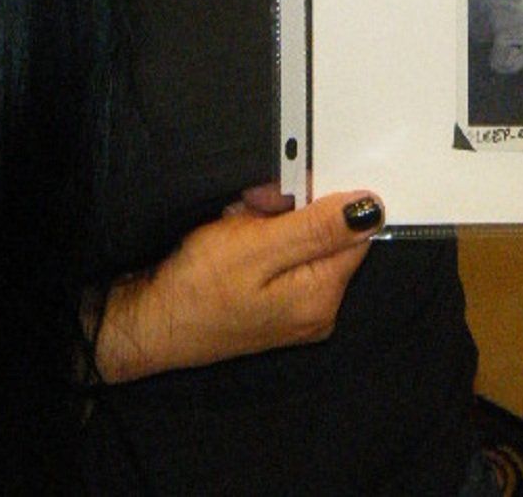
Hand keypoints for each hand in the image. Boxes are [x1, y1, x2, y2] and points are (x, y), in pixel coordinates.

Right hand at [93, 188, 383, 381]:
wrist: (150, 322)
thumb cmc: (197, 287)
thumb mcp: (258, 246)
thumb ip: (318, 227)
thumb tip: (372, 209)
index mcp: (322, 296)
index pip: (354, 230)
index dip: (319, 201)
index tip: (283, 199)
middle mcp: (318, 309)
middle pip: (326, 233)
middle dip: (288, 210)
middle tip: (249, 212)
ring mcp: (297, 310)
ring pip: (301, 239)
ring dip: (269, 221)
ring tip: (233, 228)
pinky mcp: (276, 304)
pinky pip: (282, 255)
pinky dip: (259, 239)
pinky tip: (232, 242)